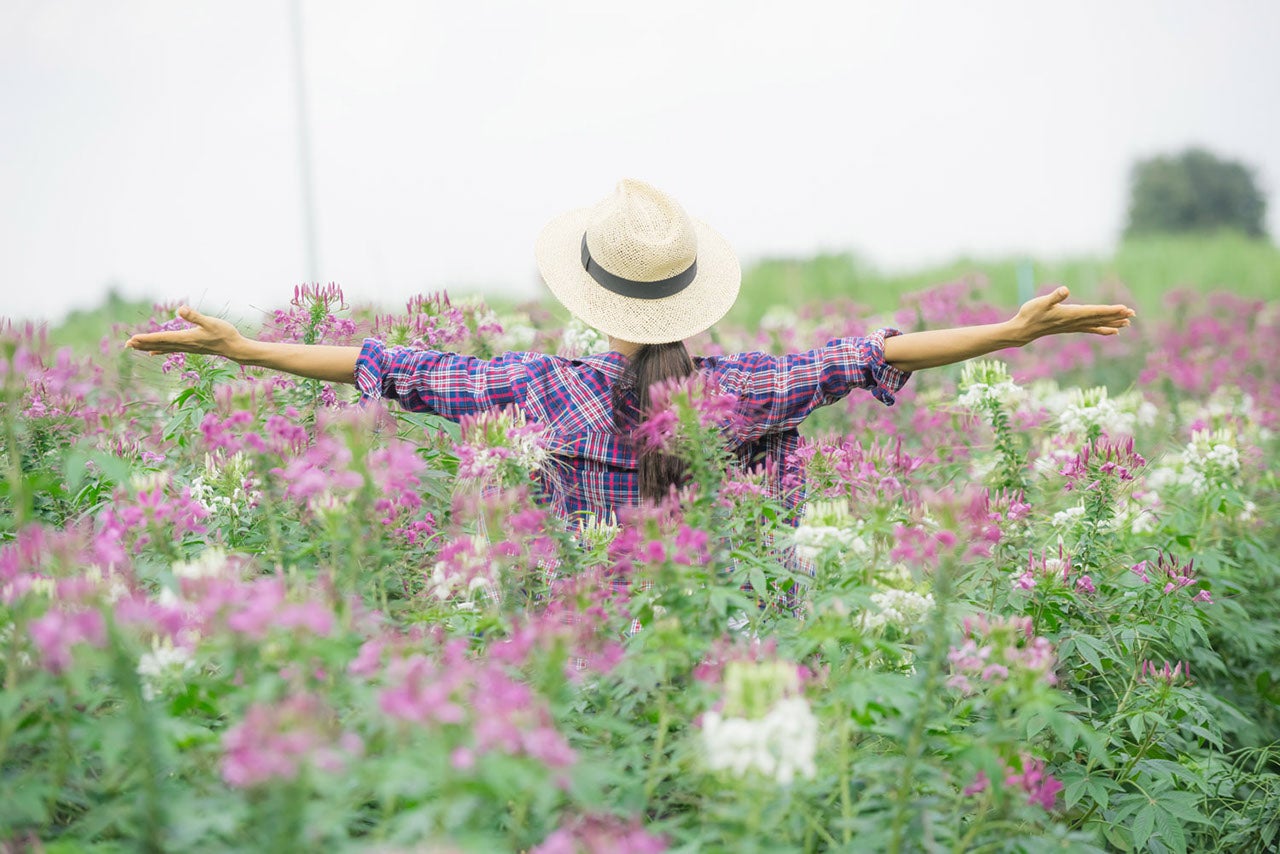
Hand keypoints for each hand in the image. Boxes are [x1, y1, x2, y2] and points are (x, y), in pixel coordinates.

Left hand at [125, 307, 246, 359]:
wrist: (234, 347)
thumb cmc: (224, 333)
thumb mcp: (210, 322)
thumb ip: (195, 316)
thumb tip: (180, 309)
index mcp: (186, 338)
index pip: (162, 338)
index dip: (147, 338)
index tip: (133, 339)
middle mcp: (184, 344)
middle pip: (159, 344)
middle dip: (143, 344)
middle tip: (127, 344)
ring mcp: (187, 347)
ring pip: (163, 348)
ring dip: (148, 346)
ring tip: (134, 347)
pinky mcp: (190, 347)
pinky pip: (170, 349)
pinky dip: (159, 350)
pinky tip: (153, 352)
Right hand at [1011, 287, 1134, 343]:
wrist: (1023, 330)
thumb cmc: (1030, 314)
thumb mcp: (1040, 303)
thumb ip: (1054, 297)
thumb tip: (1065, 290)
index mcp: (1070, 314)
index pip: (1094, 311)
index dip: (1110, 310)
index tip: (1124, 308)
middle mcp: (1074, 321)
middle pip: (1100, 318)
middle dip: (1116, 315)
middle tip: (1133, 313)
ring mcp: (1073, 325)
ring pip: (1098, 324)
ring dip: (1113, 322)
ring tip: (1128, 322)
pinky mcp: (1071, 327)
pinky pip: (1091, 328)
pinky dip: (1103, 329)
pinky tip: (1112, 331)